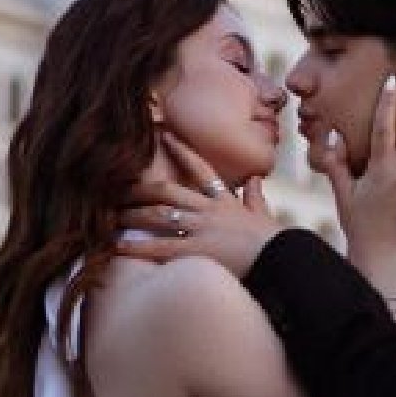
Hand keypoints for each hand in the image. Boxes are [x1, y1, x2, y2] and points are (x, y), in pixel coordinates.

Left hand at [118, 132, 285, 276]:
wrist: (284, 260)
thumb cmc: (276, 243)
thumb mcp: (265, 215)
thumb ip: (257, 197)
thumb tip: (257, 179)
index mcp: (226, 201)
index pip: (201, 169)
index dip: (182, 151)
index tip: (165, 136)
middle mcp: (209, 210)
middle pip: (168, 191)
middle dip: (142, 189)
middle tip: (119, 187)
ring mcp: (201, 229)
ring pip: (159, 215)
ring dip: (133, 215)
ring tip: (112, 216)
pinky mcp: (196, 251)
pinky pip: (160, 247)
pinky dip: (137, 247)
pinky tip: (118, 246)